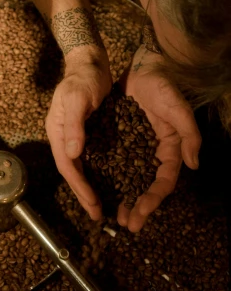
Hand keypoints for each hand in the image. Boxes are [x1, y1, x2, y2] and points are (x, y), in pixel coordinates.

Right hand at [45, 54, 111, 220]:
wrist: (90, 61)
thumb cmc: (83, 78)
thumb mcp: (78, 98)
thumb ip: (74, 125)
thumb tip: (72, 154)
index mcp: (57, 130)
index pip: (67, 166)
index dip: (79, 187)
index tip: (93, 204)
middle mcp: (64, 136)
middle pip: (72, 171)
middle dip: (84, 194)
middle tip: (98, 215)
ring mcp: (76, 135)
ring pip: (82, 167)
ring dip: (91, 186)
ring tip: (103, 206)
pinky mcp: (88, 132)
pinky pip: (92, 157)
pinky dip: (99, 172)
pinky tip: (111, 181)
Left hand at [117, 46, 200, 231]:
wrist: (143, 66)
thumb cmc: (163, 87)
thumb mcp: (179, 109)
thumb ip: (190, 135)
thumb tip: (193, 165)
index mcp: (169, 149)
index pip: (163, 181)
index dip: (153, 199)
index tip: (140, 214)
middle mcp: (152, 152)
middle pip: (145, 185)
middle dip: (137, 206)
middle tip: (125, 223)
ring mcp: (135, 146)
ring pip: (128, 177)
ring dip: (122, 196)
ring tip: (111, 213)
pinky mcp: (119, 138)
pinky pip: (113, 160)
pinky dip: (108, 175)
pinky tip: (96, 186)